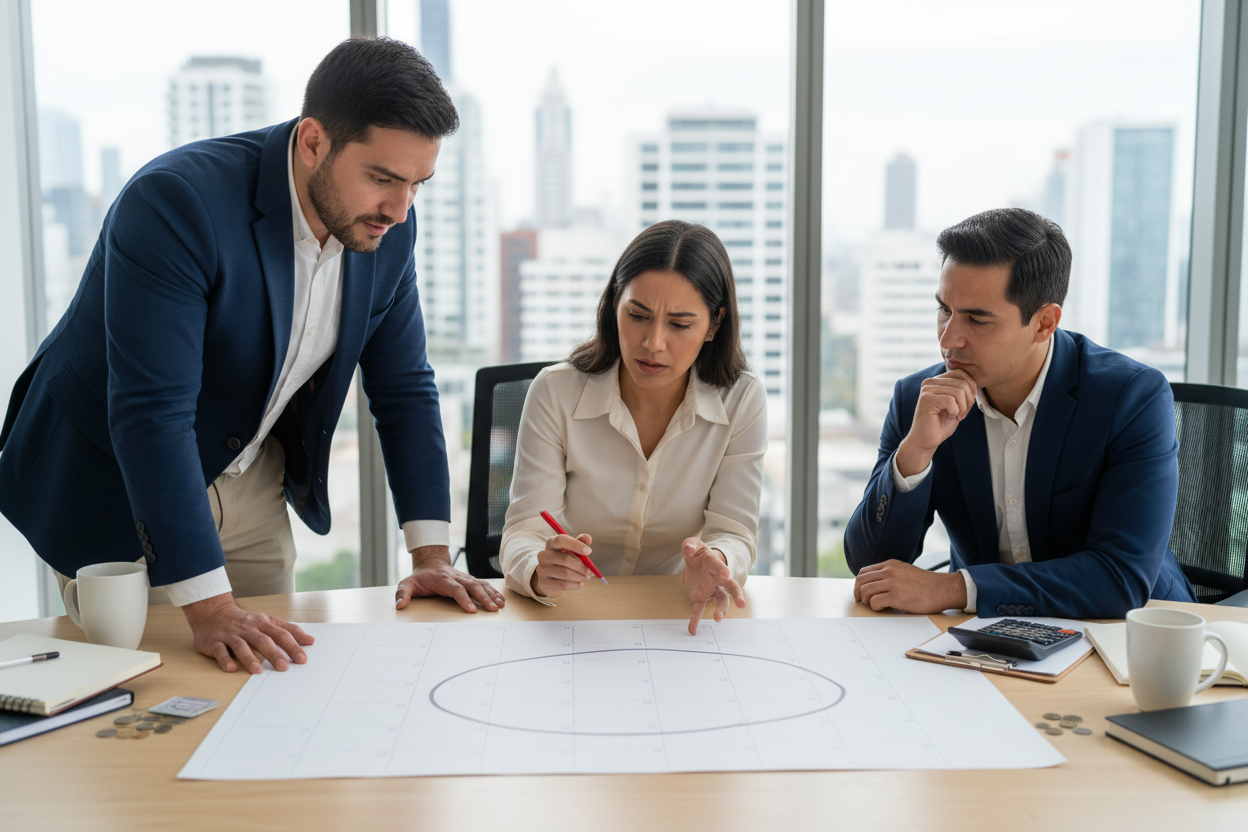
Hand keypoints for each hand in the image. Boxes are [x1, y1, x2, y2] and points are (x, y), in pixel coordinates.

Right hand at [182, 592, 313, 672]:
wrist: (214, 613)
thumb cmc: (246, 622)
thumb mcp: (268, 622)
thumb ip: (288, 630)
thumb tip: (310, 640)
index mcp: (263, 624)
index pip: (281, 635)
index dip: (292, 646)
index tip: (303, 659)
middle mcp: (248, 629)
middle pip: (263, 641)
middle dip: (274, 654)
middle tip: (284, 667)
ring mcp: (231, 635)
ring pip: (241, 646)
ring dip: (249, 658)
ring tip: (258, 670)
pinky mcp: (214, 642)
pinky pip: (220, 651)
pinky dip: (225, 659)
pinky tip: (231, 669)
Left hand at [396, 545, 504, 612]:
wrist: (431, 562)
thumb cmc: (420, 577)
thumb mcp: (407, 583)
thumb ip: (402, 594)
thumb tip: (400, 606)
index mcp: (442, 579)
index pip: (455, 589)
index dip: (464, 599)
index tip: (472, 610)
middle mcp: (456, 577)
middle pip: (473, 586)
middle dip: (484, 598)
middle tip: (492, 609)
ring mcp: (464, 578)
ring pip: (480, 585)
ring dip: (491, 595)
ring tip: (499, 606)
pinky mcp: (469, 580)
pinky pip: (483, 585)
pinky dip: (493, 592)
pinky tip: (500, 600)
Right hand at [531, 534, 594, 598]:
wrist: (549, 580)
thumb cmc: (562, 561)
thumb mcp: (571, 550)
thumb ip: (580, 542)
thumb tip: (587, 537)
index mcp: (551, 544)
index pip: (561, 540)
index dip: (576, 545)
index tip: (589, 551)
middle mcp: (544, 555)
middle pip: (565, 559)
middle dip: (581, 566)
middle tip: (591, 571)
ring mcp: (542, 569)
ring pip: (565, 573)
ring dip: (580, 576)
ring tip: (586, 577)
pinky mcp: (544, 582)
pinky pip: (563, 584)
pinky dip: (575, 584)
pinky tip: (579, 584)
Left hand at [681, 537, 744, 634]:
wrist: (697, 563)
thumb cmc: (697, 554)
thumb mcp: (692, 545)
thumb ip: (689, 545)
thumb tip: (687, 550)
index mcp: (713, 563)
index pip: (718, 565)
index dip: (721, 568)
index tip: (726, 573)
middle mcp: (717, 578)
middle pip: (731, 586)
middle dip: (736, 594)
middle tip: (742, 604)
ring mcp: (711, 589)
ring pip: (721, 600)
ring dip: (721, 609)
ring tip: (718, 618)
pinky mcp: (701, 597)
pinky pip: (699, 609)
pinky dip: (696, 619)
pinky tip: (692, 629)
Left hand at [853, 559, 967, 613]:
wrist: (942, 589)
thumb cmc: (926, 584)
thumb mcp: (905, 571)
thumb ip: (890, 574)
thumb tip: (875, 583)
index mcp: (890, 565)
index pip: (864, 572)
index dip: (859, 583)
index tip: (860, 592)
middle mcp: (889, 572)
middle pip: (861, 581)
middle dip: (858, 592)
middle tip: (861, 601)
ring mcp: (892, 583)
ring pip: (865, 591)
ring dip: (866, 600)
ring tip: (873, 605)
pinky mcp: (896, 597)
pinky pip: (874, 602)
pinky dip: (875, 607)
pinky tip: (882, 608)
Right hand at [895, 369, 977, 476]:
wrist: (926, 441)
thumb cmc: (941, 424)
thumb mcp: (956, 404)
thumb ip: (962, 390)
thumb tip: (975, 382)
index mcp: (936, 380)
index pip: (961, 373)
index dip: (971, 388)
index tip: (968, 404)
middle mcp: (929, 382)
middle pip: (962, 383)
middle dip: (969, 401)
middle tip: (962, 414)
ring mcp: (927, 390)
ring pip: (959, 392)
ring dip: (963, 408)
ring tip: (956, 416)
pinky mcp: (926, 399)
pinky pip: (951, 401)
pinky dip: (955, 412)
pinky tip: (949, 417)